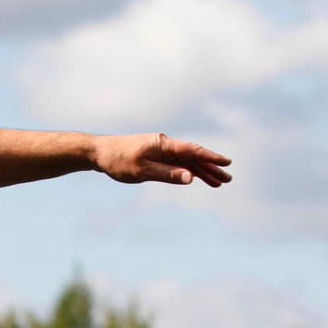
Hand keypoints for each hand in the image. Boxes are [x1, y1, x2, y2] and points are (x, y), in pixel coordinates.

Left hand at [91, 134, 231, 188]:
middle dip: (211, 167)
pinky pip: (176, 164)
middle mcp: (165, 145)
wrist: (99, 153)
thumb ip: (168, 174)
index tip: (227, 162)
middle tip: (228, 178)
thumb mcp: (142, 171)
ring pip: (187, 162)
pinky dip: (187, 172)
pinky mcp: (156, 156)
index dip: (211, 157)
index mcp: (164, 144)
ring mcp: (161, 151)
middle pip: (194, 157)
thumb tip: (190, 178)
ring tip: (218, 183)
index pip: (192, 151)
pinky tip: (196, 178)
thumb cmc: (118, 160)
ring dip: (202, 172)